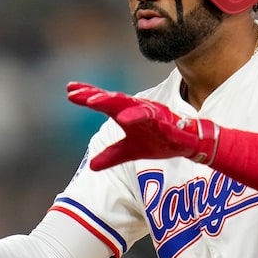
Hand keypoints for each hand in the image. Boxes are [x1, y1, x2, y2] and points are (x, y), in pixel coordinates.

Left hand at [67, 82, 218, 169]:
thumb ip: (112, 156)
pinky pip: (149, 117)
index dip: (87, 95)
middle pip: (112, 99)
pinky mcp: (164, 121)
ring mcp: (150, 113)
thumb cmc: (159, 141)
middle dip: (94, 95)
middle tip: (76, 94)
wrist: (188, 144)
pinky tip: (124, 118)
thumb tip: (91, 167)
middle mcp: (137, 109)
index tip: (69, 90)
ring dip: (111, 101)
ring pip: (128, 104)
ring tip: (93, 101)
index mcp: (127, 114)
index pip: (104, 102)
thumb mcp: (131, 151)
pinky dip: (137, 115)